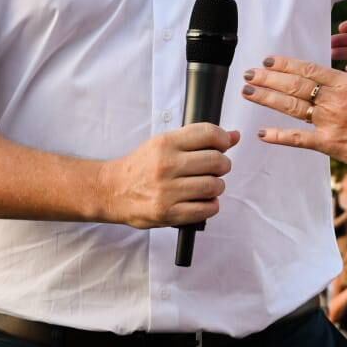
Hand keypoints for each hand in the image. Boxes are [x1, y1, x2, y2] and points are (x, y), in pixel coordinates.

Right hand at [99, 124, 239, 228]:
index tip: (224, 145)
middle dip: (223, 165)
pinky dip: (211, 205)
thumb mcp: (165, 143)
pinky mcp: (168, 213)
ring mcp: (167, 191)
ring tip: (208, 186)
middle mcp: (166, 165)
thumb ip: (198, 139)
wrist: (112, 190)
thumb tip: (234, 136)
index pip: (209, 134)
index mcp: (166, 143)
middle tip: (216, 168)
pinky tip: (203, 201)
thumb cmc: (141, 166)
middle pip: (217, 161)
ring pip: (214, 186)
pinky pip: (206, 209)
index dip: (224, 139)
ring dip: (217, 186)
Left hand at [241, 56, 346, 178]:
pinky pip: (298, 138)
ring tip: (249, 92)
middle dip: (268, 78)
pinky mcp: (329, 144)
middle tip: (249, 74)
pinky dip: (278, 135)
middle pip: (294, 84)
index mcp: (345, 82)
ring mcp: (330, 121)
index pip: (308, 69)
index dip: (285, 64)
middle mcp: (335, 99)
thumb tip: (322, 86)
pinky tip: (262, 132)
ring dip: (267, 98)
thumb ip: (343, 89)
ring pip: (291, 106)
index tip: (268, 61)